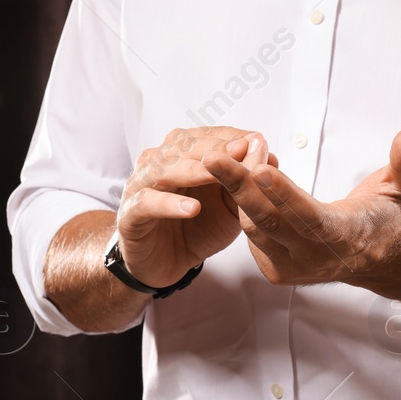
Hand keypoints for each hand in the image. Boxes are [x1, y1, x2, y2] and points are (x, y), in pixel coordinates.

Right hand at [117, 127, 280, 287]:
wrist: (166, 263)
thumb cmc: (198, 228)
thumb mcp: (230, 206)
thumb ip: (245, 181)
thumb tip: (269, 154)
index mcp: (181, 154)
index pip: (206, 136)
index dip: (230, 137)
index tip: (257, 140)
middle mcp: (158, 163)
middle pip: (185, 148)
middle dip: (216, 149)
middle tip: (242, 151)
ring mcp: (141, 186)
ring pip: (165, 170)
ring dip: (195, 171)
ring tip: (221, 175)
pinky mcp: (130, 214)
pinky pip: (148, 203)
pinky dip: (170, 204)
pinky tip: (192, 208)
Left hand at [203, 126, 400, 287]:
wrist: (377, 257)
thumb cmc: (388, 216)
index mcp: (345, 237)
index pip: (310, 217)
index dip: (284, 194)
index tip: (261, 168)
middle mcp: (314, 259)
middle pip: (270, 222)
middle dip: (239, 186)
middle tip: (214, 157)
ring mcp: (291, 267)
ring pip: (254, 227)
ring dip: (237, 191)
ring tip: (224, 157)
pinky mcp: (275, 268)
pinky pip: (250, 234)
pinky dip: (241, 205)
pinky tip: (237, 177)